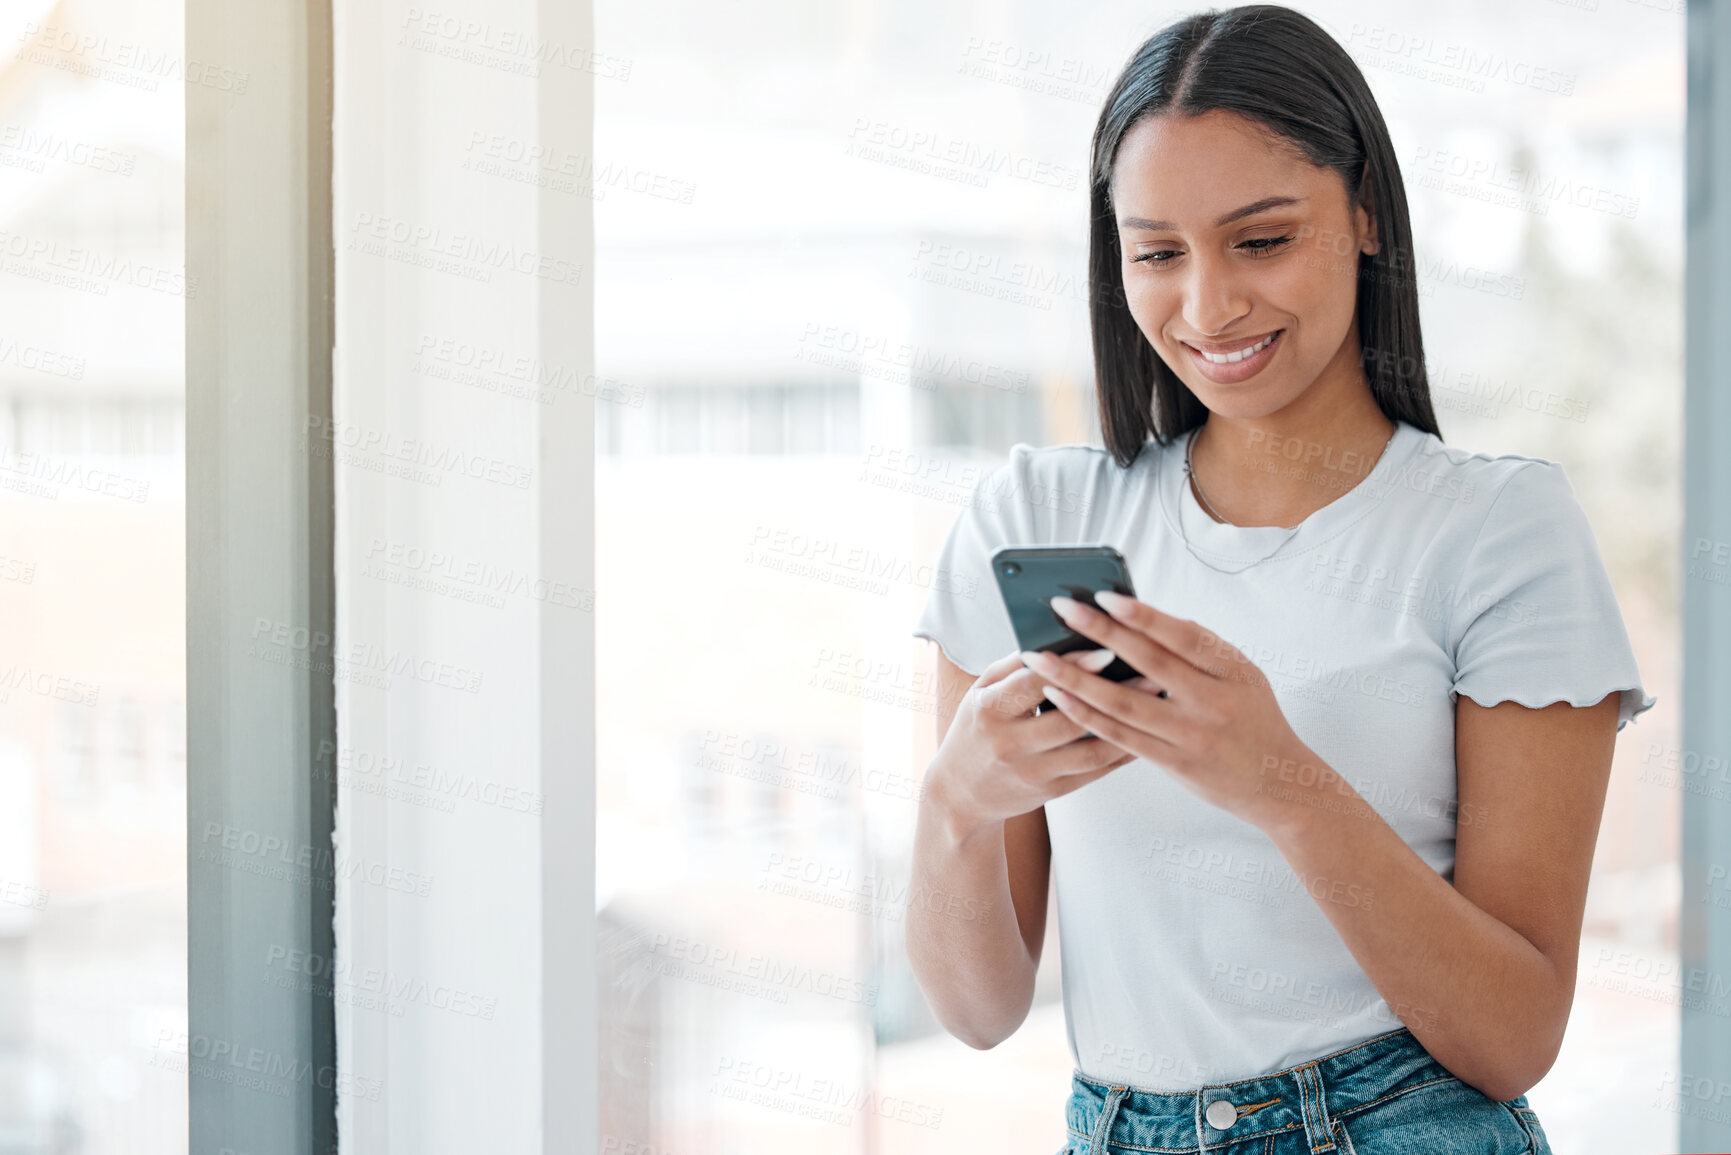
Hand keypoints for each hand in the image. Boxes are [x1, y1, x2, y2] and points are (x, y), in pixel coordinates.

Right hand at [927, 648, 1139, 838]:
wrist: (960, 794)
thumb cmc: (975, 730)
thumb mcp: (981, 692)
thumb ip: (1015, 667)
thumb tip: (1057, 639)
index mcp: (988, 711)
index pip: (1033, 684)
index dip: (1070, 667)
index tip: (1106, 650)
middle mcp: (1008, 744)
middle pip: (1067, 718)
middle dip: (1111, 695)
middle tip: (1151, 674)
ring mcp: (1031, 772)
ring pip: (1088, 750)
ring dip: (1127, 725)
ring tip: (1155, 702)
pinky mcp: (1050, 793)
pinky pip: (1094, 772)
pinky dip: (1121, 752)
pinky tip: (1145, 732)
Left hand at [1018, 589, 1312, 832]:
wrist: (1279, 784)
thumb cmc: (1254, 718)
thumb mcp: (1242, 675)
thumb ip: (1200, 650)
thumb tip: (1142, 618)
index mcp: (1233, 671)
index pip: (1184, 637)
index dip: (1144, 616)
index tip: (1105, 595)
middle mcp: (1213, 703)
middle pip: (1148, 663)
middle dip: (1100, 632)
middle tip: (1061, 610)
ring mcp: (1192, 736)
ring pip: (1125, 704)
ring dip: (1078, 679)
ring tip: (1041, 658)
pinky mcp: (1174, 764)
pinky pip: (1121, 738)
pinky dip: (1087, 716)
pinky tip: (1059, 698)